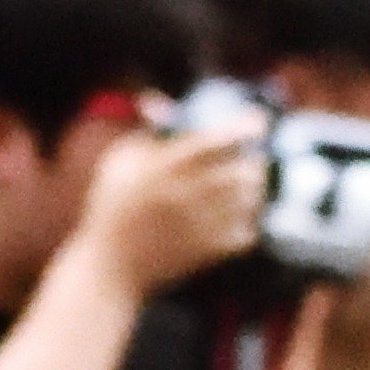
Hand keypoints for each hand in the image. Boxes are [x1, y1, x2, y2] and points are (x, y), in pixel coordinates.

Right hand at [81, 116, 265, 299]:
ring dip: (253, 191)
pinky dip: (248, 223)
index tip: (259, 122)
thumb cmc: (111, 207)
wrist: (111, 267)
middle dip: (254, 163)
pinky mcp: (205, 254)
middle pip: (238, 173)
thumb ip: (145, 133)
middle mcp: (183, 197)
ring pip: (246, 203)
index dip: (239, 130)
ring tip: (248, 186)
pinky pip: (245, 234)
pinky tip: (239, 217)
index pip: (209, 143)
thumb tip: (161, 102)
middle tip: (254, 160)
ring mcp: (197, 227)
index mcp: (160, 169)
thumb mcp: (118, 162)